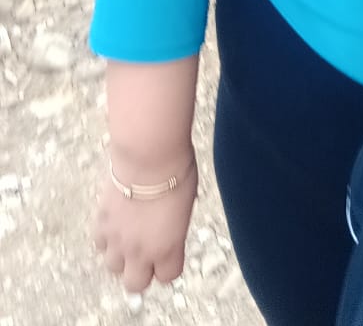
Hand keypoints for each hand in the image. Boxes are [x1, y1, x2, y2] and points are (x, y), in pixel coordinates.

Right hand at [94, 157, 197, 293]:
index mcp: (168, 248)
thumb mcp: (186, 205)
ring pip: (113, 266)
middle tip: (146, 252)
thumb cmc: (176, 172)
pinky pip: (99, 243)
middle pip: (135, 284)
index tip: (170, 252)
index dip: (169, 264)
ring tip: (130, 234)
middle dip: (141, 271)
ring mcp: (117, 239)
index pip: (168, 276)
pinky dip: (107, 236)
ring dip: (121, 255)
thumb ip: (174, 228)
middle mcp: (140, 250)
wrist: (149, 155)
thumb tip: (166, 231)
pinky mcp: (101, 223)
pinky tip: (116, 220)